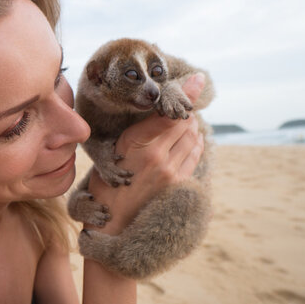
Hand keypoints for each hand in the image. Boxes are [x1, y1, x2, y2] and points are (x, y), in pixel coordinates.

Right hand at [86, 73, 205, 234]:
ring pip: (192, 137)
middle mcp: (156, 154)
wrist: (113, 226)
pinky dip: (196, 143)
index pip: (167, 111)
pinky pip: (195, 155)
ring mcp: (170, 171)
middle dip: (187, 110)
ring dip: (192, 127)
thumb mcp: (112, 153)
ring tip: (187, 120)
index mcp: (135, 142)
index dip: (184, 93)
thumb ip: (136, 130)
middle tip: (186, 102)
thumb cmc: (106, 186)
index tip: (197, 79)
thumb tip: (158, 110)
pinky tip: (193, 139)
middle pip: (183, 122)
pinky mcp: (179, 184)